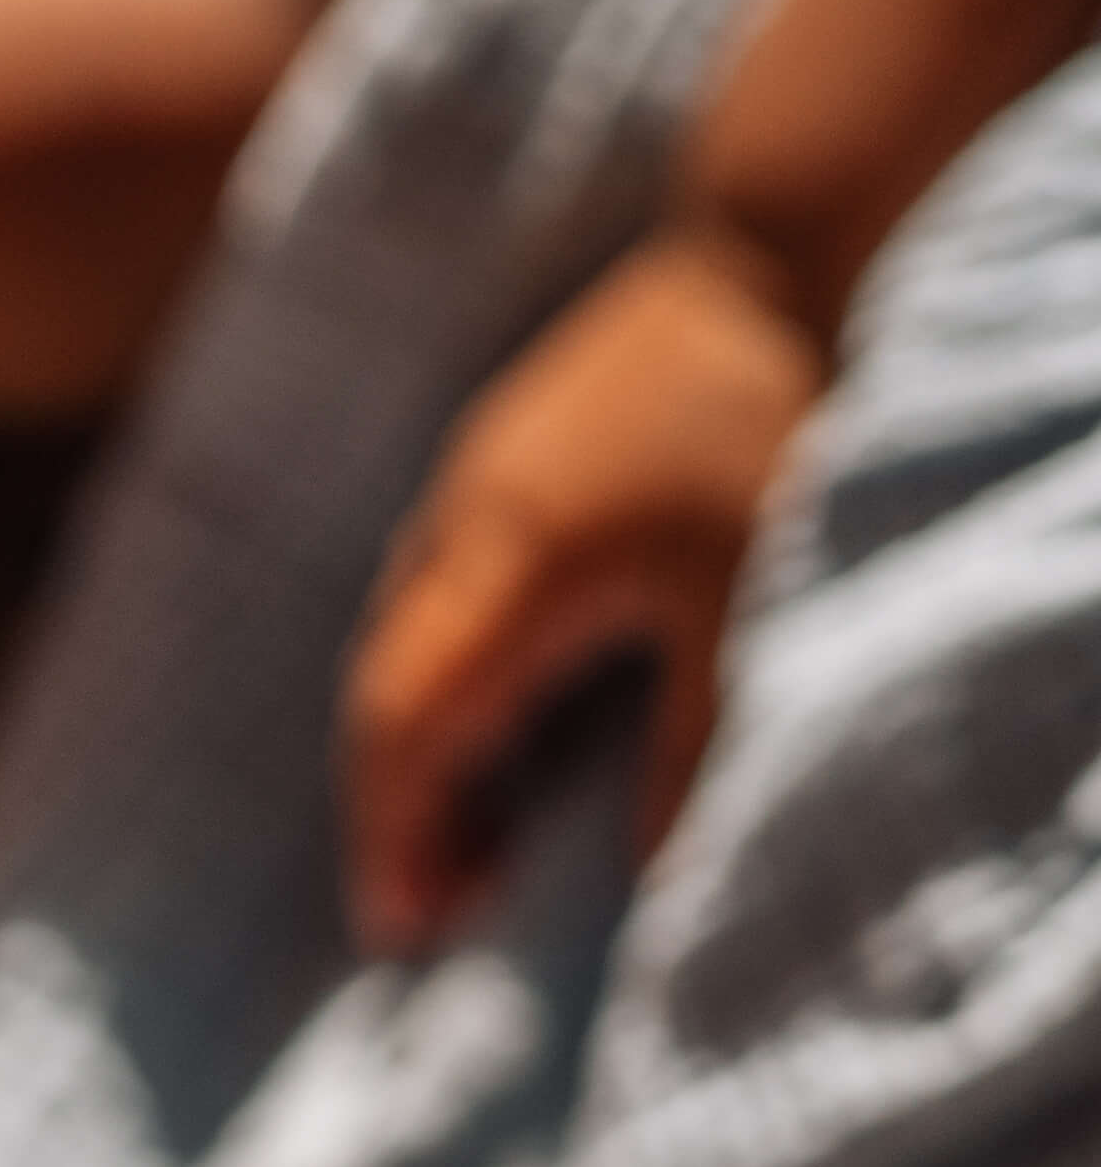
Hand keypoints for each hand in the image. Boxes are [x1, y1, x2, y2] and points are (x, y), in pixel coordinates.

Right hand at [340, 232, 824, 951]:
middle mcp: (465, 530)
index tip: (406, 930)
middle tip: (437, 904)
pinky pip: (437, 590)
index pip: (408, 732)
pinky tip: (504, 706)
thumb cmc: (778, 416)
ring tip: (474, 826)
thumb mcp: (752, 601)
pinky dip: (447, 674)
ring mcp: (475, 481)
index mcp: (513, 573)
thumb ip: (696, 748)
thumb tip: (648, 884)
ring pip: (404, 641)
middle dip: (397, 811)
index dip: (395, 838)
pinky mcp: (506, 453)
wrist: (784, 237)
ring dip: (422, 745)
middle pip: (383, 696)